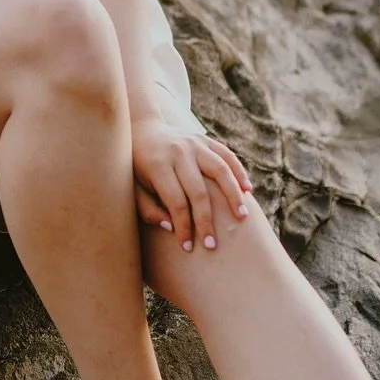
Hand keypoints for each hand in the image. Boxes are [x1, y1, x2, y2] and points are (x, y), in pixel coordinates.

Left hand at [131, 116, 252, 252]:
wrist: (142, 131)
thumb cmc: (136, 168)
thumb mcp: (133, 189)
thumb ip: (148, 210)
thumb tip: (171, 227)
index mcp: (157, 165)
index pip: (176, 202)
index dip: (183, 227)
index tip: (187, 248)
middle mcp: (178, 152)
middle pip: (199, 191)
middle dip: (206, 221)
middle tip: (212, 245)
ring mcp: (194, 143)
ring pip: (220, 170)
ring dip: (232, 195)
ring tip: (242, 217)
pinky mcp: (205, 139)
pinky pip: (227, 155)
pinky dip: (239, 172)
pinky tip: (247, 191)